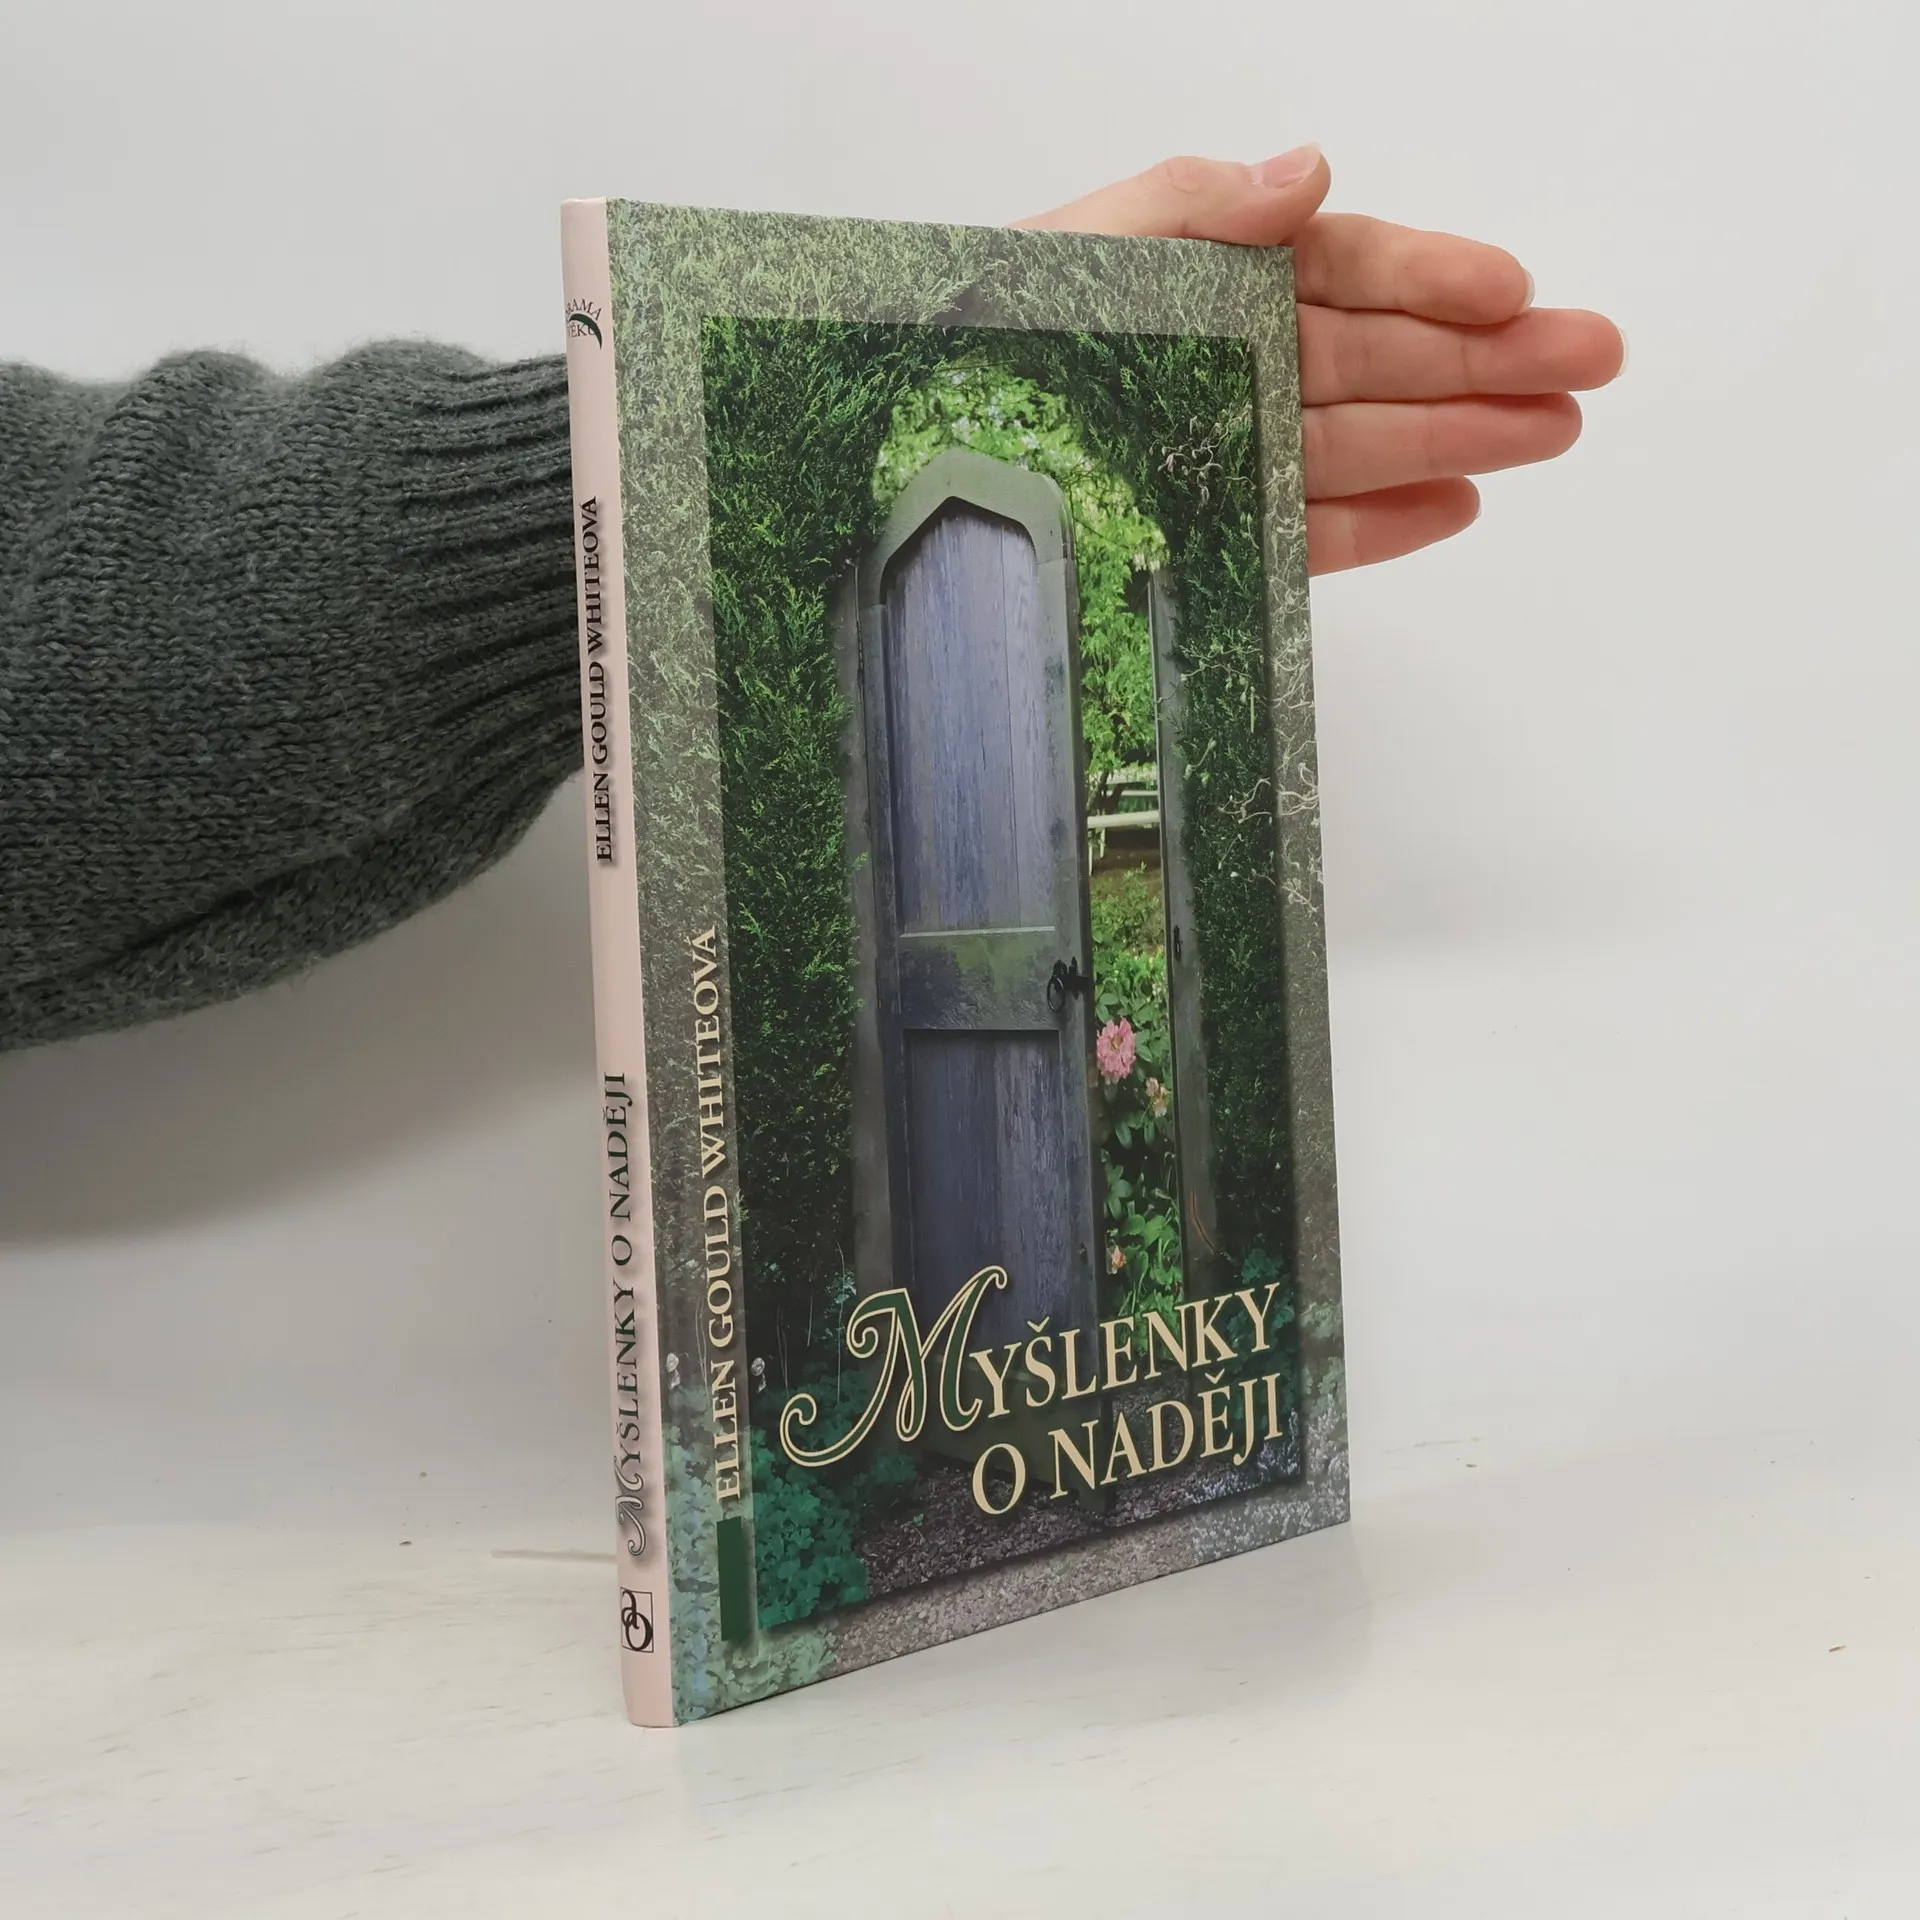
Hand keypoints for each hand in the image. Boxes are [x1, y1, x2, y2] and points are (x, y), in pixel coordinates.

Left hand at [1017, 148, 1623, 573]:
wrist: (914, 468)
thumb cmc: (983, 346)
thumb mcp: (1084, 247)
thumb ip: (1195, 207)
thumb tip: (1310, 172)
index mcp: (1204, 284)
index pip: (1343, 273)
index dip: (1433, 277)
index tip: (1516, 289)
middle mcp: (1223, 370)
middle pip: (1378, 359)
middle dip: (1486, 359)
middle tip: (1588, 361)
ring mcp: (1219, 457)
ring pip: (1363, 444)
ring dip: (1460, 437)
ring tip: (1550, 434)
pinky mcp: (1203, 539)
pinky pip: (1305, 529)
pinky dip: (1380, 522)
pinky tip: (1454, 506)